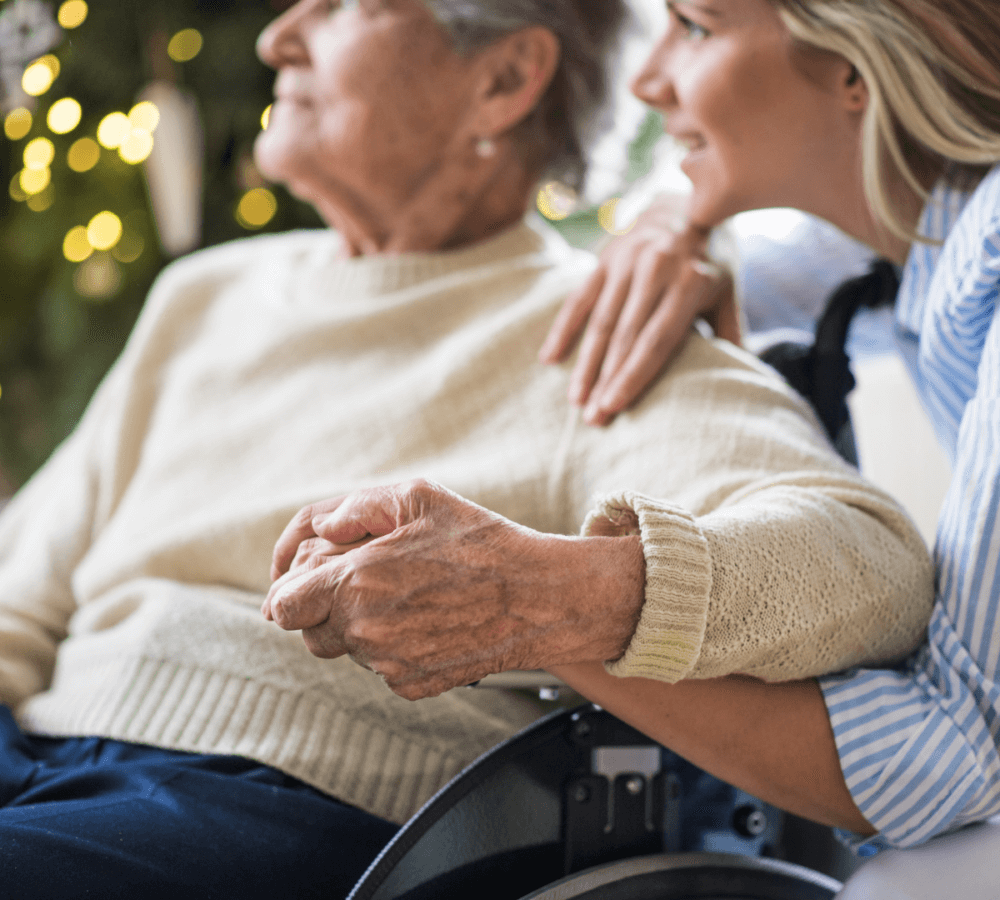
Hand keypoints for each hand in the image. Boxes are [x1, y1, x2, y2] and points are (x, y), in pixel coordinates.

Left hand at [265, 479, 644, 699]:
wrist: (539, 597)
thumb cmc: (482, 542)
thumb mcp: (419, 497)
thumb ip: (355, 508)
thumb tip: (320, 528)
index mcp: (355, 582)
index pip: (283, 605)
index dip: (289, 591)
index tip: (303, 583)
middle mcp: (364, 630)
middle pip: (309, 631)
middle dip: (324, 606)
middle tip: (364, 580)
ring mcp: (388, 664)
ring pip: (346, 650)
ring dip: (359, 626)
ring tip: (406, 594)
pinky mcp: (412, 685)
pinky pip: (381, 668)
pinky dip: (392, 647)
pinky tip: (427, 619)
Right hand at [539, 198, 738, 425]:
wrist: (683, 204)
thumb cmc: (708, 261)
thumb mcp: (727, 290)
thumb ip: (730, 332)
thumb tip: (742, 378)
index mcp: (690, 281)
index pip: (657, 340)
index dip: (633, 375)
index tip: (614, 407)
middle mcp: (657, 268)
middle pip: (625, 337)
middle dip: (606, 380)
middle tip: (592, 419)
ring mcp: (626, 261)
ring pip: (600, 322)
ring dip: (585, 364)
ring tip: (575, 400)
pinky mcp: (603, 259)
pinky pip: (579, 299)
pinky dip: (563, 329)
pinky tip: (549, 359)